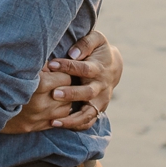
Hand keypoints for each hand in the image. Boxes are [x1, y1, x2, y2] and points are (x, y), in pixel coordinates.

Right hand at [0, 71, 80, 133]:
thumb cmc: (5, 80)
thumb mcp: (23, 68)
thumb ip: (41, 64)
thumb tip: (56, 62)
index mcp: (39, 85)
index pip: (66, 79)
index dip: (63, 74)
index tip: (58, 72)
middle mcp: (41, 103)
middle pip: (68, 94)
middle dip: (65, 88)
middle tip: (58, 83)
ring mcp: (38, 117)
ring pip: (66, 110)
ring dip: (63, 102)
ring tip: (55, 95)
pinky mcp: (33, 127)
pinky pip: (55, 122)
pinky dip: (56, 114)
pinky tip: (50, 107)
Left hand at [1, 30, 122, 132]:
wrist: (113, 67)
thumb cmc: (98, 51)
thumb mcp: (96, 40)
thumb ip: (86, 43)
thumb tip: (73, 53)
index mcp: (99, 68)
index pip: (84, 68)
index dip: (68, 66)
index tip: (52, 64)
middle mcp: (101, 87)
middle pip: (88, 93)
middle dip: (71, 94)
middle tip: (55, 94)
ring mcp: (100, 101)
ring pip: (88, 113)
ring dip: (72, 118)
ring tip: (54, 121)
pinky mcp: (96, 110)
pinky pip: (87, 122)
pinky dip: (74, 126)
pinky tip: (57, 125)